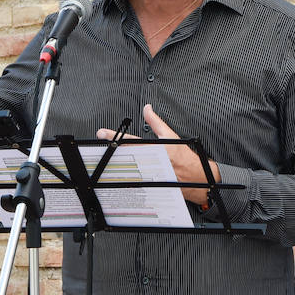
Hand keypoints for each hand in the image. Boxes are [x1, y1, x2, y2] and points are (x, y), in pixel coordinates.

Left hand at [96, 104, 215, 204]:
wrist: (196, 178)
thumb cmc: (184, 157)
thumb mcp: (170, 135)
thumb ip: (156, 122)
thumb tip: (147, 109)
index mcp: (155, 148)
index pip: (130, 140)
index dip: (115, 136)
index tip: (102, 133)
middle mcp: (151, 162)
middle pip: (125, 156)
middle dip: (111, 151)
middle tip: (98, 147)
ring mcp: (149, 175)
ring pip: (127, 170)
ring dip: (116, 165)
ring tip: (104, 161)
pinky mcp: (150, 186)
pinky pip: (135, 183)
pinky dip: (126, 179)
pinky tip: (117, 177)